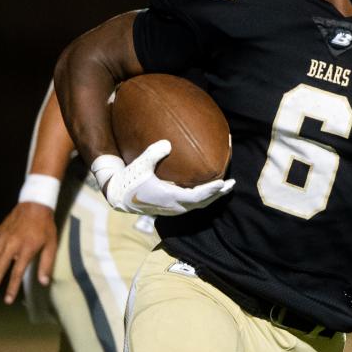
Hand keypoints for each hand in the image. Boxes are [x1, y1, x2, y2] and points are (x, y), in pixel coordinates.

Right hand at [0, 201, 57, 303]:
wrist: (34, 205)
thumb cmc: (44, 226)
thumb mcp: (51, 244)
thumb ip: (46, 264)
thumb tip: (44, 282)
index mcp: (26, 248)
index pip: (16, 273)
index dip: (11, 288)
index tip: (7, 300)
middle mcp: (11, 244)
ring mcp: (2, 238)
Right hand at [91, 140, 234, 215]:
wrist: (119, 196)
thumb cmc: (130, 179)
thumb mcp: (139, 166)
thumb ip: (152, 154)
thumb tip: (167, 143)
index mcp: (168, 197)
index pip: (196, 196)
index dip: (210, 191)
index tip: (222, 183)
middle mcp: (174, 206)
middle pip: (202, 203)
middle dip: (218, 194)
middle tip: (232, 183)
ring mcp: (173, 208)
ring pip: (198, 205)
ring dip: (212, 196)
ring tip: (224, 186)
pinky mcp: (171, 206)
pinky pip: (192, 203)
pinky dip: (203, 197)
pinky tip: (208, 188)